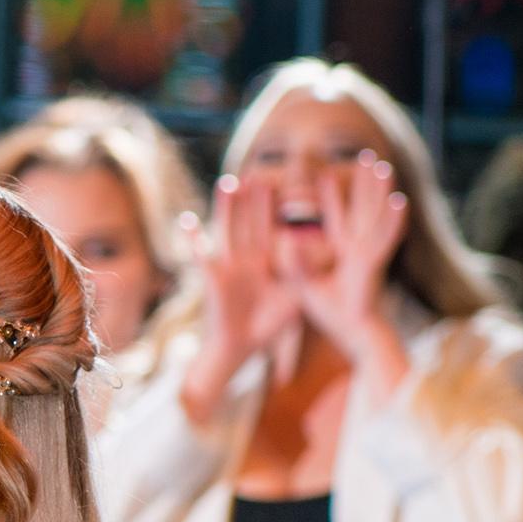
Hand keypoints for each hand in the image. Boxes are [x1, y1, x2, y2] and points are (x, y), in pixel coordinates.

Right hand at [196, 174, 299, 371]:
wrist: (239, 347)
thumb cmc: (267, 327)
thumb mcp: (295, 300)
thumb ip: (309, 279)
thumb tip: (336, 257)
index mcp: (267, 264)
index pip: (272, 229)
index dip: (276, 210)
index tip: (282, 186)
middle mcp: (247, 260)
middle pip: (250, 224)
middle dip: (253, 201)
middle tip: (256, 174)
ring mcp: (229, 266)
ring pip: (228, 230)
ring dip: (226, 208)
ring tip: (227, 183)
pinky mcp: (213, 277)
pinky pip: (201, 254)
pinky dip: (193, 238)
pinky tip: (186, 219)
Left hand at [291, 151, 407, 356]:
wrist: (350, 333)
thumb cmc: (331, 313)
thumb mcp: (306, 283)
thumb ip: (297, 262)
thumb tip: (287, 241)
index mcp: (344, 253)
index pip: (336, 219)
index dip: (332, 198)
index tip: (327, 176)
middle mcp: (359, 248)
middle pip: (362, 208)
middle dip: (364, 183)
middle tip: (368, 157)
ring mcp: (369, 253)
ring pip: (376, 215)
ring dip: (380, 192)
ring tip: (384, 167)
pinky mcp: (374, 264)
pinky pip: (386, 238)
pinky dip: (393, 221)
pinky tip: (400, 202)